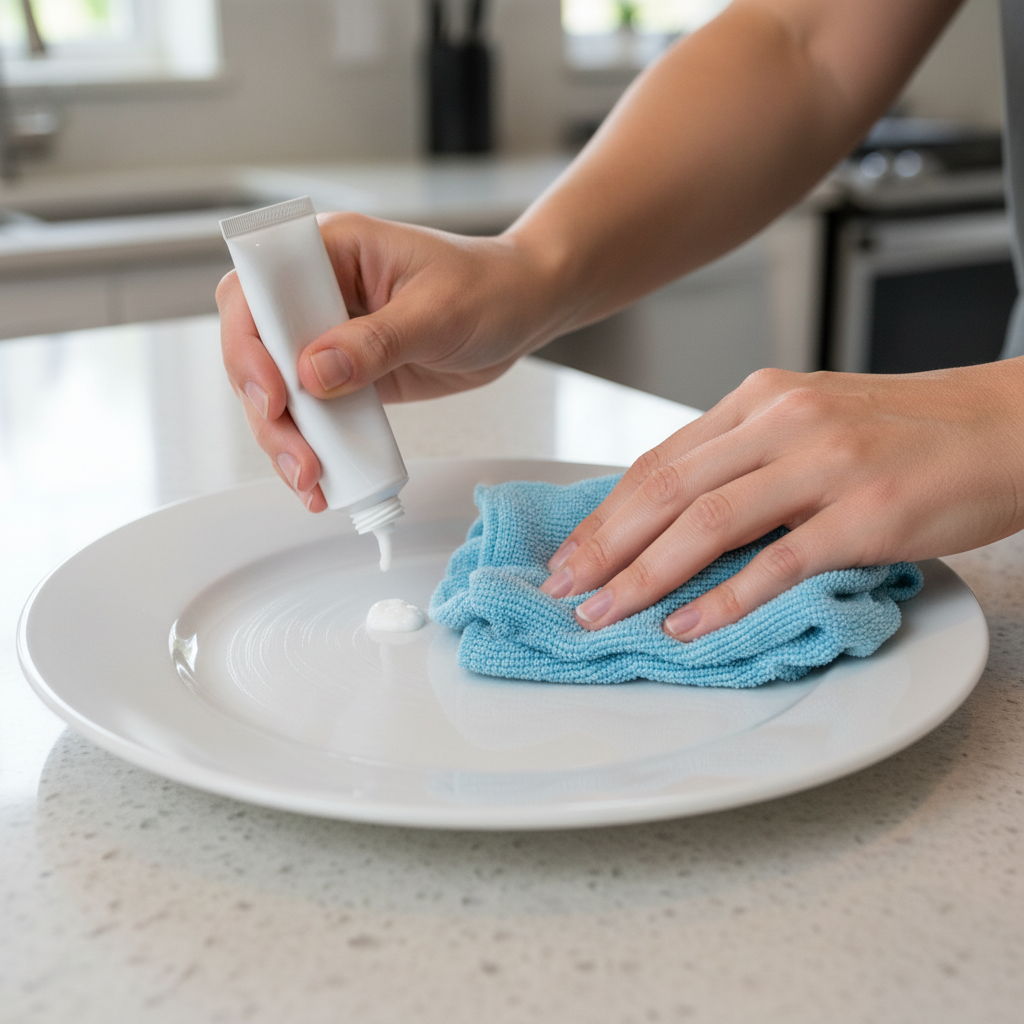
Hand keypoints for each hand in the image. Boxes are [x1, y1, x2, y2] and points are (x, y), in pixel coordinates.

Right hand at [217, 213, 556, 510]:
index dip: (250, 343)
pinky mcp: (345, 374)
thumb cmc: (488, 287)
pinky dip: (312, 446)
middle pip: (255, 349)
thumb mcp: (437, 312)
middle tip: (297, 453)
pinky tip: (321, 478)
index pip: (257, 289)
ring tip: (310, 479)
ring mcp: (327, 335)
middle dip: (266, 408)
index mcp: (330, 251)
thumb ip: (376, 342)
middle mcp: (316, 292)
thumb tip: (315, 373)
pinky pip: (313, 412)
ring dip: (285, 438)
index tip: (275, 390)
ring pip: (277, 389)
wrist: (521, 309)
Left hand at [540, 362, 1023, 639]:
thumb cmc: (908, 431)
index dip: (606, 512)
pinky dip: (724, 598)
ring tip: (602, 614)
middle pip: (667, 490)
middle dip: (604, 546)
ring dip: (644, 576)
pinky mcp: (863, 513)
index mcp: (760, 400)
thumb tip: (673, 510)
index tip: (569, 551)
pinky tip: (686, 626)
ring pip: (706, 523)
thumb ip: (743, 456)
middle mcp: (782, 422)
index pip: (660, 461)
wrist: (1008, 426)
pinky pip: (776, 562)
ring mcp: (823, 465)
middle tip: (563, 588)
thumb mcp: (811, 422)